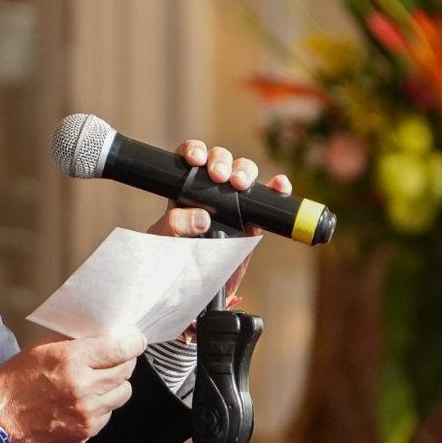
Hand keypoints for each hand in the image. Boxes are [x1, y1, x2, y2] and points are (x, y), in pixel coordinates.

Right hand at [0, 327, 145, 442]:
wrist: (1, 416)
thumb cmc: (19, 377)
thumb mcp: (44, 347)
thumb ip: (77, 342)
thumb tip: (106, 336)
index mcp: (72, 361)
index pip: (121, 349)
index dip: (133, 343)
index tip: (135, 340)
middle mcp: (84, 387)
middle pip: (126, 370)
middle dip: (125, 361)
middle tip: (117, 357)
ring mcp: (87, 412)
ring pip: (122, 393)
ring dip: (116, 384)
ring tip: (101, 379)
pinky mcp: (86, 431)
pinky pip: (109, 413)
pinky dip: (104, 405)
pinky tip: (88, 399)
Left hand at [155, 140, 291, 305]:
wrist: (192, 292)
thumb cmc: (169, 262)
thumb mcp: (163, 241)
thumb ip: (174, 225)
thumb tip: (201, 216)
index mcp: (185, 189)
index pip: (191, 158)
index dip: (195, 150)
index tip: (196, 159)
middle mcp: (210, 191)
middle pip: (222, 160)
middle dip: (222, 161)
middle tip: (219, 175)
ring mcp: (234, 205)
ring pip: (244, 174)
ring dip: (245, 172)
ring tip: (240, 184)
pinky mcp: (252, 221)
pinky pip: (267, 199)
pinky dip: (276, 188)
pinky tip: (279, 185)